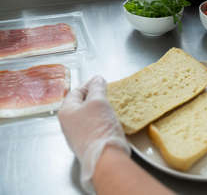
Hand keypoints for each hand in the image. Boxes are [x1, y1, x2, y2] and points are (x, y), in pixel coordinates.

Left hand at [58, 76, 129, 193]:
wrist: (105, 157)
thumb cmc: (98, 127)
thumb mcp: (98, 101)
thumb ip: (97, 88)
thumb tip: (97, 79)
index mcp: (65, 112)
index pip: (76, 91)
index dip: (89, 84)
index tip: (101, 81)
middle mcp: (68, 124)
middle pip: (81, 104)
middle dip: (95, 97)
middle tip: (108, 93)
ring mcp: (77, 135)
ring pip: (88, 116)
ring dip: (99, 110)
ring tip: (111, 106)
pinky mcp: (88, 143)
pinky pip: (94, 127)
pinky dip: (102, 121)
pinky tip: (110, 121)